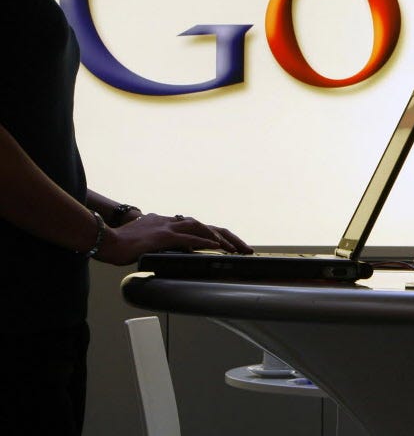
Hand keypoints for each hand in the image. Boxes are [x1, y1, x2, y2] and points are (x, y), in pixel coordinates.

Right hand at [94, 212, 252, 265]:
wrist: (105, 239)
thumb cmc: (120, 243)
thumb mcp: (144, 243)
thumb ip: (158, 246)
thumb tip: (165, 254)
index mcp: (167, 223)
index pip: (197, 227)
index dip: (215, 236)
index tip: (230, 245)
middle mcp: (170, 221)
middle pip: (206, 226)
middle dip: (228, 237)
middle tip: (244, 248)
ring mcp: (167, 227)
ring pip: (202, 228)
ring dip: (222, 239)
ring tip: (237, 249)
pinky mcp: (163, 236)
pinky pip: (190, 238)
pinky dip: (206, 242)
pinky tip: (218, 247)